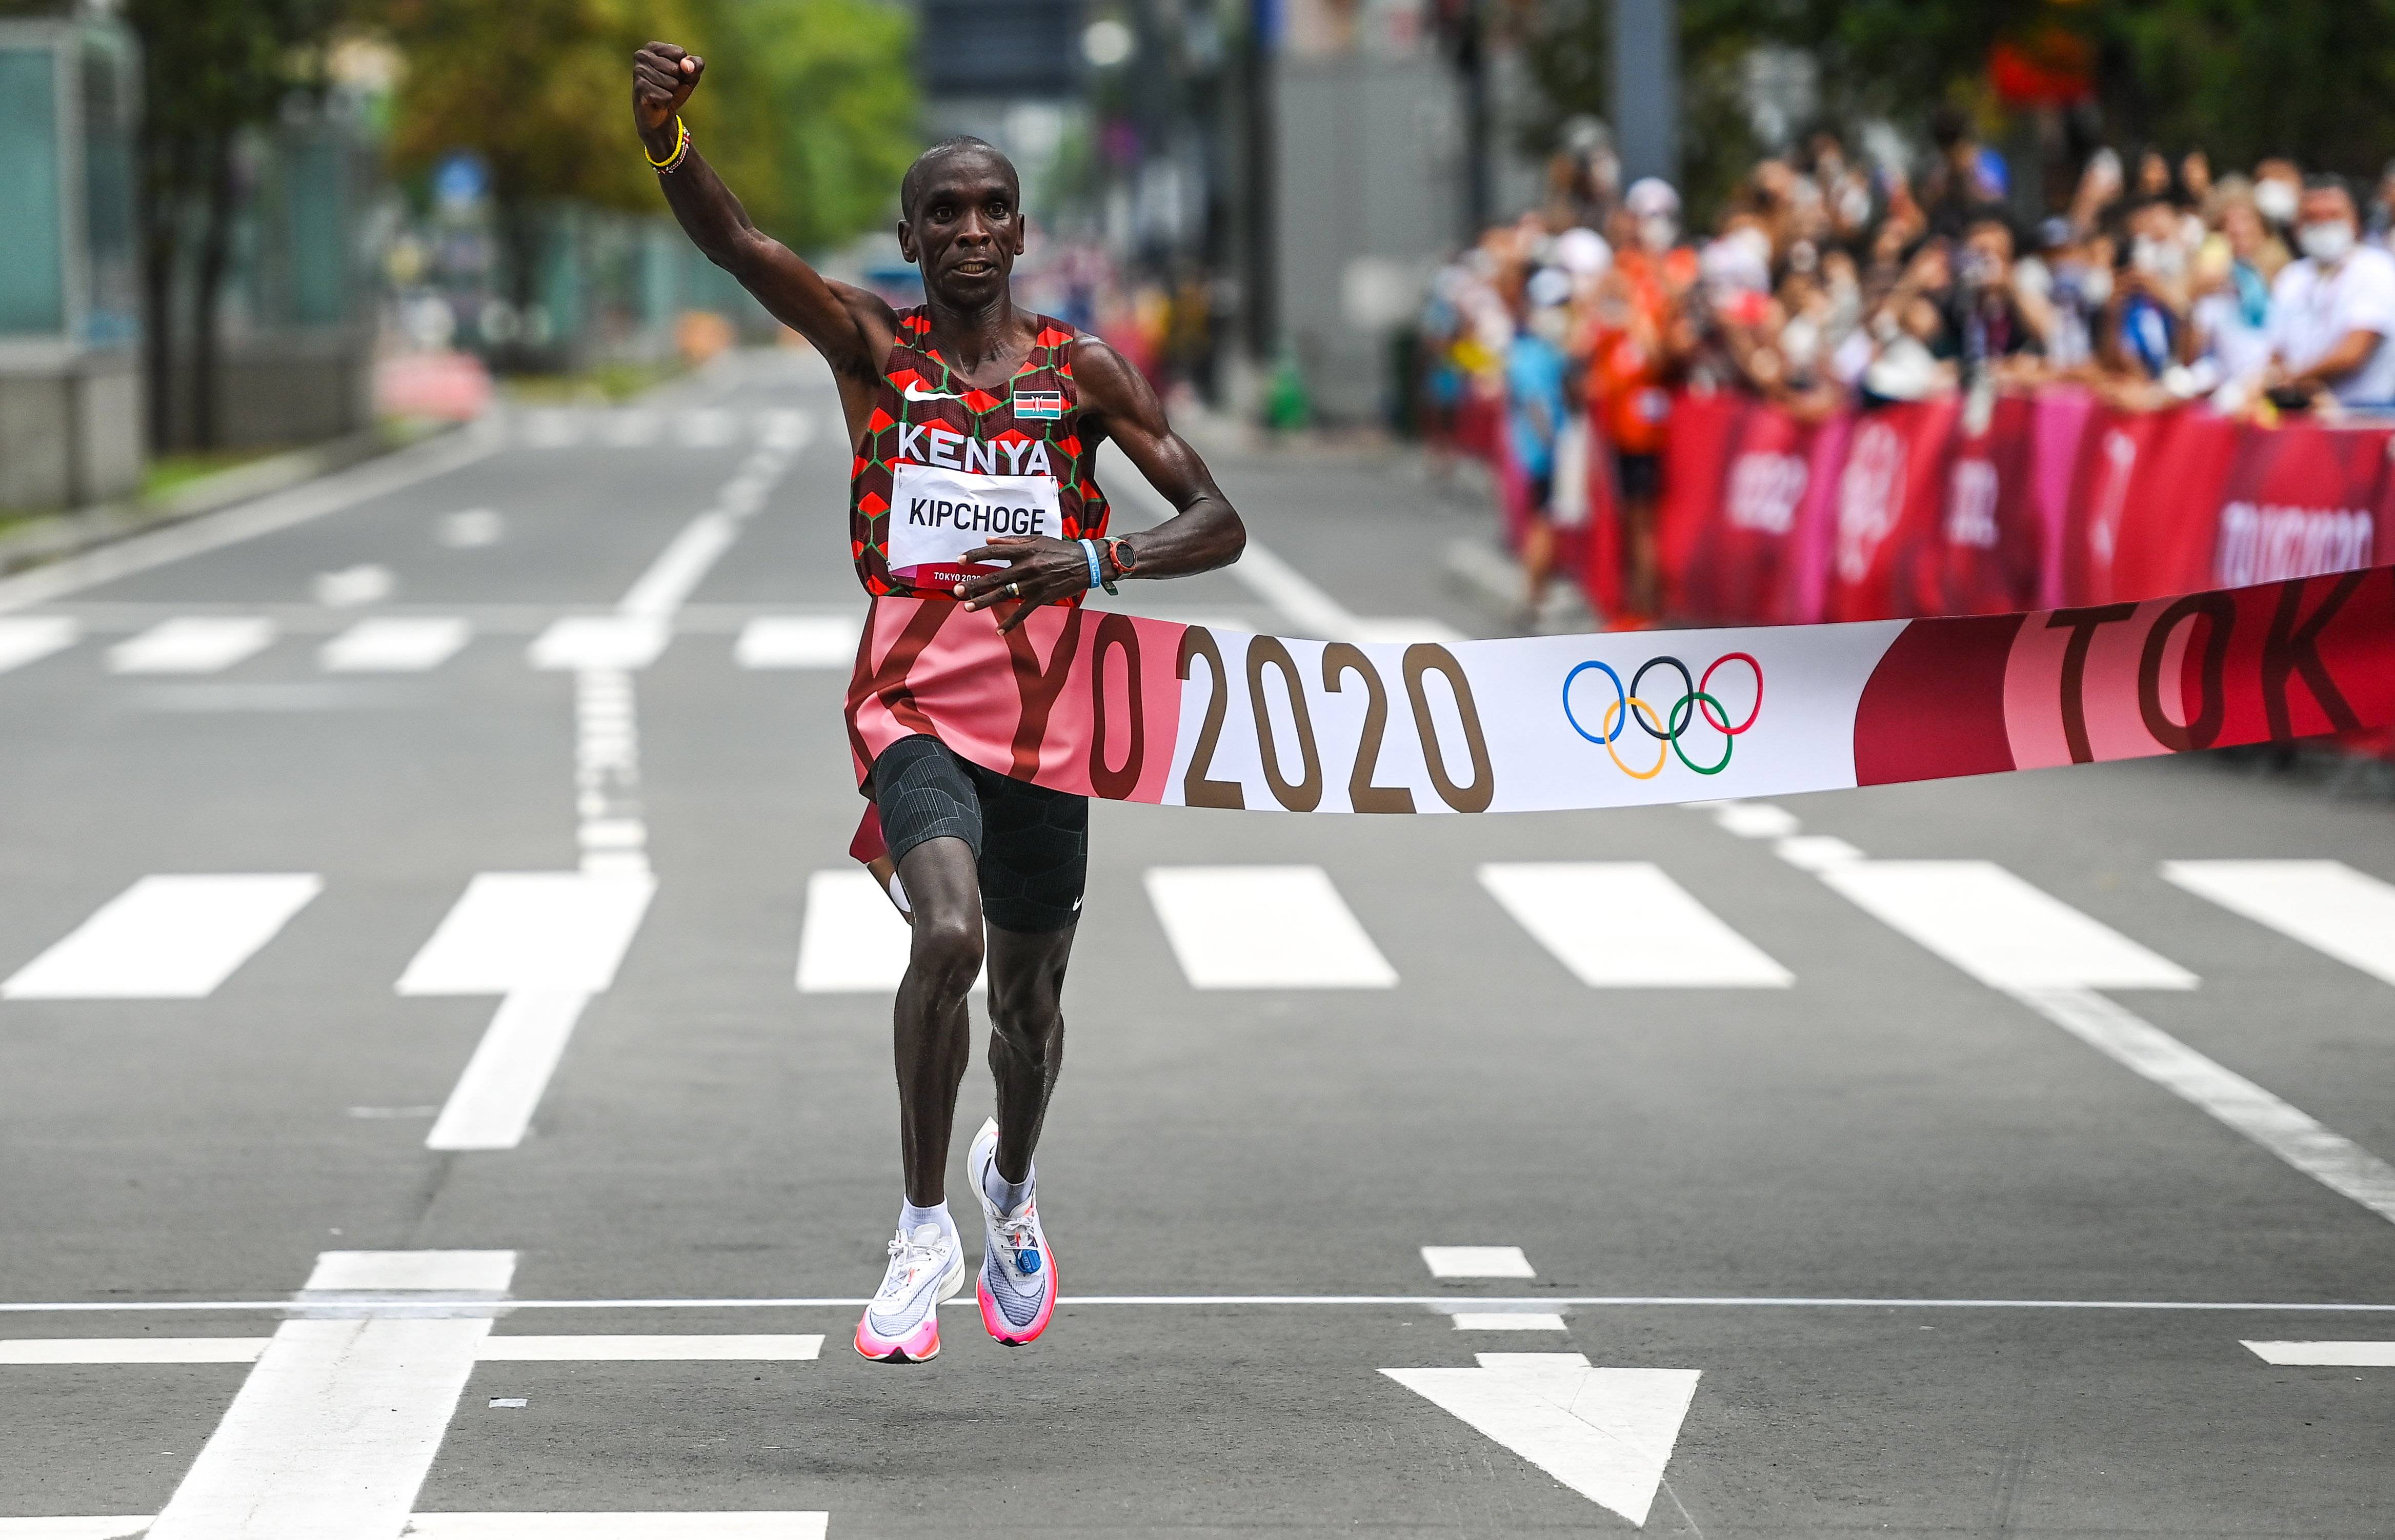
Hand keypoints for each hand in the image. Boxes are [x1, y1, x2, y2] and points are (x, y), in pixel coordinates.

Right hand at [632, 42, 703, 144]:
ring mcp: (638, 72)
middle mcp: (642, 55)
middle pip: (675, 69)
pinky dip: (666, 102)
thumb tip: (686, 66)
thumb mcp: (691, 75)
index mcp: (653, 47)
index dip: (683, 68)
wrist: (661, 112)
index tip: (675, 74)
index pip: (680, 54)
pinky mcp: (640, 89)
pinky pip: (666, 96)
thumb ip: (696, 65)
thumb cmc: (674, 88)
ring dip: (671, 92)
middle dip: (676, 81)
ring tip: (661, 93)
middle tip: (667, 86)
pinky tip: (657, 101)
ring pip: (671, 83)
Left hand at [954, 536, 1093, 632]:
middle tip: (957, 590)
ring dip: (985, 601)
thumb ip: (1012, 540)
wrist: (1087, 563)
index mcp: (1024, 550)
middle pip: (995, 577)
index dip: (975, 556)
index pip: (994, 552)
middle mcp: (1026, 567)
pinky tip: (999, 631)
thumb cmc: (1060, 549)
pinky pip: (1023, 612)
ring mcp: (1034, 584)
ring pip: (1005, 595)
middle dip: (974, 584)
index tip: (960, 561)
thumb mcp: (1037, 539)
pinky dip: (1011, 623)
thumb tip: (988, 540)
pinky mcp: (1042, 597)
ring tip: (968, 607)